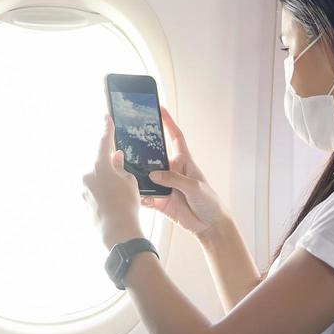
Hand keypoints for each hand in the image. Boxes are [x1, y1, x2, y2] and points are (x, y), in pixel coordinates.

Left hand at [83, 116, 144, 249]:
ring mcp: (83, 187)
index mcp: (99, 165)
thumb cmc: (126, 204)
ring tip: (122, 192)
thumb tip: (116, 157)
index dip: (107, 128)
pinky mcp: (84, 199)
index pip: (104, 142)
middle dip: (110, 162)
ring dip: (108, 179)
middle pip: (100, 161)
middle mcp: (87, 174)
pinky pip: (95, 188)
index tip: (106, 117)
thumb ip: (121, 166)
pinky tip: (115, 200)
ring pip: (97, 176)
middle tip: (122, 168)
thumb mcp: (130, 181)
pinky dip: (104, 190)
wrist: (117, 231)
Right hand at [140, 106, 228, 239]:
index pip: (176, 137)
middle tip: (127, 136)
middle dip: (142, 146)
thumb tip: (154, 174)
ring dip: (136, 172)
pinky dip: (138, 195)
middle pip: (154, 155)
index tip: (159, 108)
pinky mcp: (160, 201)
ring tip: (122, 165)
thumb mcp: (195, 187)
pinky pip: (145, 196)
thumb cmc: (210, 202)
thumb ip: (175, 179)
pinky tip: (130, 192)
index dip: (168, 122)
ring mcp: (165, 185)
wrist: (210, 226)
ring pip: (146, 175)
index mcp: (184, 162)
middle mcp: (172, 171)